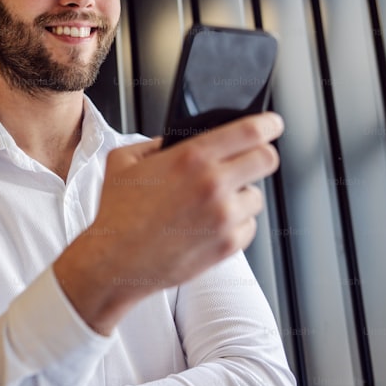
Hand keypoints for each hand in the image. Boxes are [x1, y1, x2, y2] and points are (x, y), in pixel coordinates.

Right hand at [54, 112, 283, 334]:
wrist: (114, 261)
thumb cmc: (117, 214)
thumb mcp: (123, 161)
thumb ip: (155, 144)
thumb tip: (175, 141)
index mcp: (191, 158)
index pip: (249, 131)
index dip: (267, 124)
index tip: (271, 124)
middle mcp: (213, 185)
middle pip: (266, 160)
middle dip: (260, 157)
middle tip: (248, 162)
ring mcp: (223, 217)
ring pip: (256, 197)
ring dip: (240, 196)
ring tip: (212, 204)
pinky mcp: (227, 245)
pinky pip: (248, 227)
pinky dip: (234, 225)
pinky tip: (208, 225)